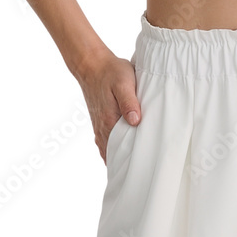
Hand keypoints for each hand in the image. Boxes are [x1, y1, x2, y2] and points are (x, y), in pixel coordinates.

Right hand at [73, 46, 141, 162]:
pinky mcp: (99, 121)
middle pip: (113, 154)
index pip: (120, 150)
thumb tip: (135, 121)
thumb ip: (129, 102)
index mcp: (109, 121)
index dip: (131, 160)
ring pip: (108, 150)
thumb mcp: (124, 83)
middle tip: (143, 172)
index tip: (144, 168)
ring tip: (133, 167)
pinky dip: (112, 150)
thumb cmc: (111, 72)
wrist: (92, 64)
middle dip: (125, 163)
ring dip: (119, 157)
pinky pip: (105, 142)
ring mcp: (99, 126)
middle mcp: (102, 128)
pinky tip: (122, 152)